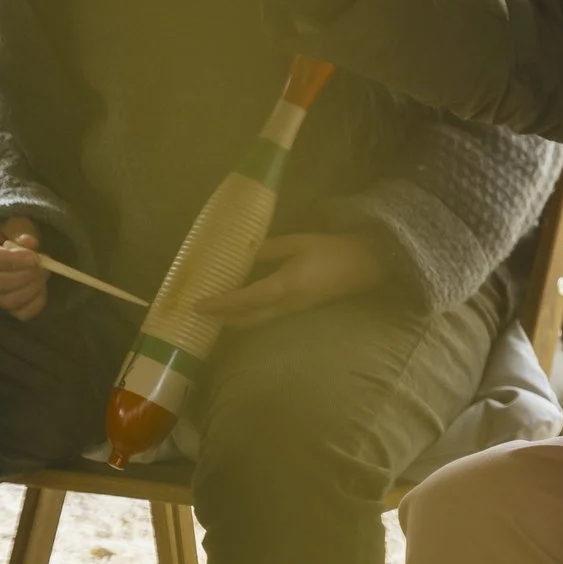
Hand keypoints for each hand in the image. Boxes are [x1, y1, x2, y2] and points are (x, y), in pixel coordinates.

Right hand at [0, 216, 49, 320]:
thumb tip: (29, 242)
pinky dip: (36, 303)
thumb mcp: (14, 224)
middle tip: (44, 264)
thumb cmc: (9, 233)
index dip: (13, 259)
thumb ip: (20, 231)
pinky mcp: (3, 307)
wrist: (10, 245)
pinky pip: (20, 313)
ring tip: (44, 273)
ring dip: (32, 288)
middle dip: (26, 275)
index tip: (34, 257)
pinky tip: (42, 288)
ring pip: (8, 301)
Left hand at [207, 233, 389, 327]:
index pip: (246, 299)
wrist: (364, 265)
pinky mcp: (299, 309)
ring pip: (257, 321)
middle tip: (199, 315)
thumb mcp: (298, 243)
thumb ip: (268, 250)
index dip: (221, 303)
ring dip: (235, 320)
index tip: (198, 306)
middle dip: (223, 319)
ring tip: (215, 314)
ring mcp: (294, 310)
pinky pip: (267, 316)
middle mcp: (288, 304)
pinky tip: (241, 307)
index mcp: (286, 285)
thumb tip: (242, 255)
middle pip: (248, 318)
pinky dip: (249, 315)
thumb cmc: (331, 250)